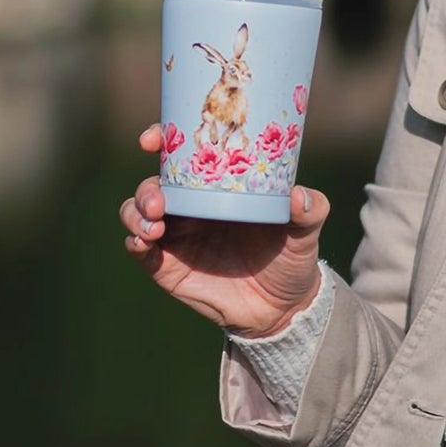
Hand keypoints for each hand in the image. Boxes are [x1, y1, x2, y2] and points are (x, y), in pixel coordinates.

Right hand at [120, 124, 330, 336]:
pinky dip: (134, 240)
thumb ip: (311, 210)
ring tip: (155, 225)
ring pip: (137, 211)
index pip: (182, 155)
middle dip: (147, 188)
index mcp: (218, 186)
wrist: (282, 306)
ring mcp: (176, 234)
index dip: (161, 141)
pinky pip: (139, 248)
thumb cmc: (292, 257)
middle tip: (160, 202)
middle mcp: (191, 205)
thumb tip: (299, 195)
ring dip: (136, 213)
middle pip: (153, 183)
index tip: (152, 140)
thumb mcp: (305, 231)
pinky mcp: (166, 265)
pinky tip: (144, 242)